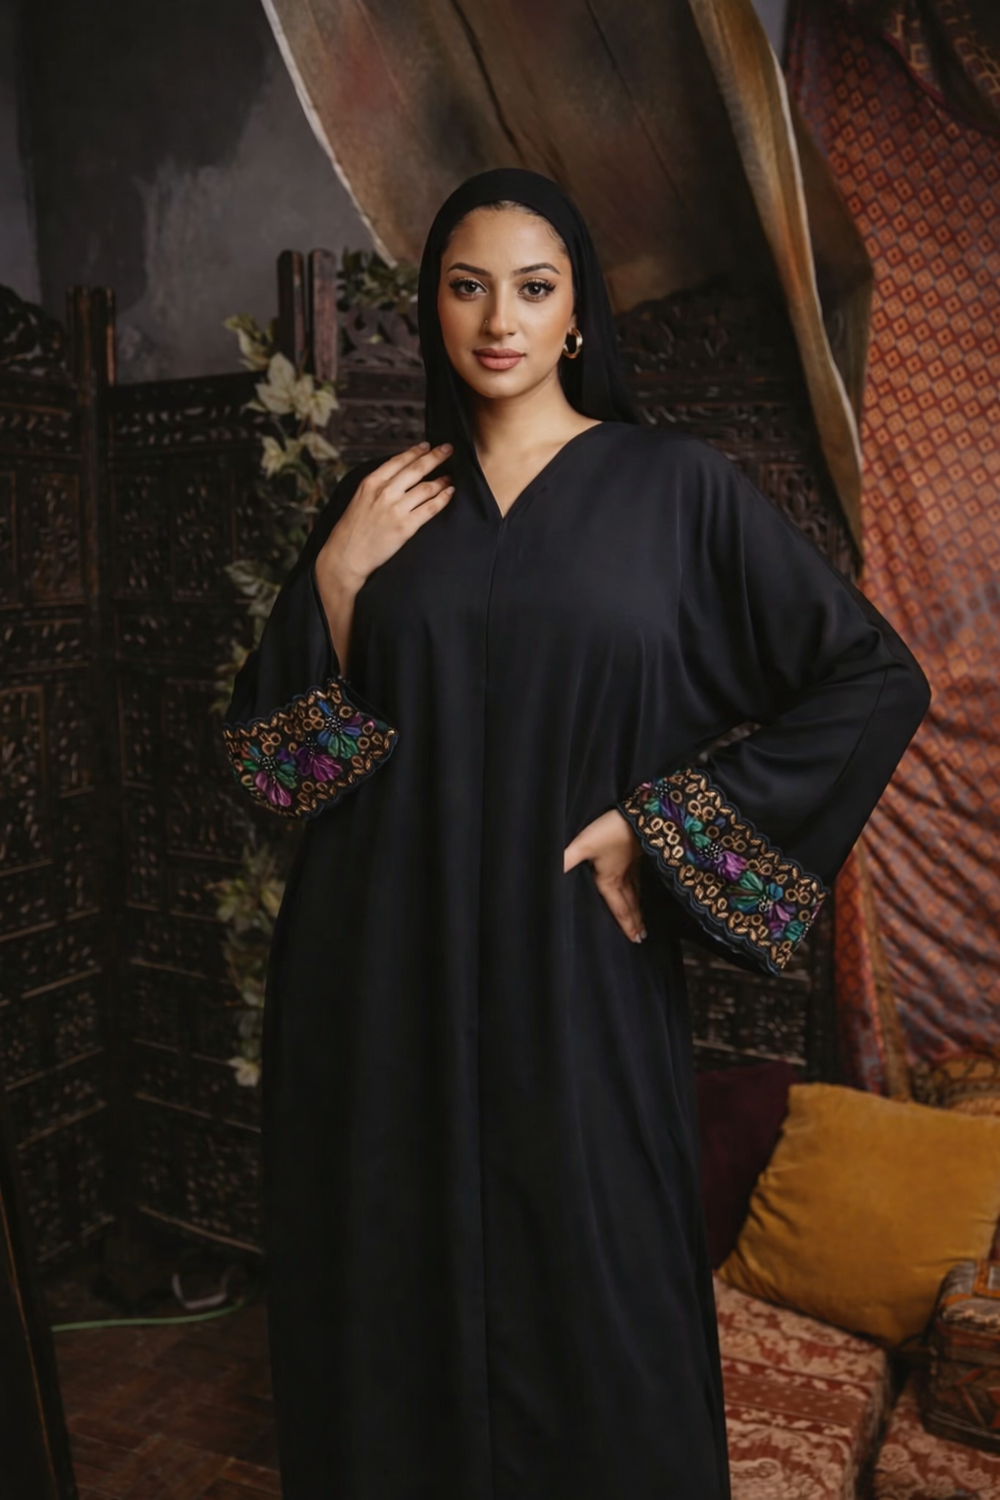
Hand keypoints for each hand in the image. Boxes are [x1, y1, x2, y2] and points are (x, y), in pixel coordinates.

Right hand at [317, 440, 454, 590]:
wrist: (346, 555)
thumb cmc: (352, 529)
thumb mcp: (359, 498)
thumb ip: (377, 485)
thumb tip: (399, 474)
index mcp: (371, 482)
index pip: (399, 461)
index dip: (416, 451)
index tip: (427, 446)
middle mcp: (385, 492)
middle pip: (417, 469)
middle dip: (435, 456)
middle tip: (447, 449)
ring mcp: (396, 509)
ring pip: (426, 487)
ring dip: (441, 479)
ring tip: (449, 476)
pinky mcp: (406, 526)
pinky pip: (430, 508)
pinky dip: (443, 498)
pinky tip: (450, 493)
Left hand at [564, 808, 646, 942]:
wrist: (640, 815)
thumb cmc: (610, 831)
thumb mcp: (584, 845)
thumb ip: (566, 860)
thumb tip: (549, 872)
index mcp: (610, 879)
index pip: (619, 907)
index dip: (626, 924)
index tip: (635, 939)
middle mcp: (623, 876)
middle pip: (631, 903)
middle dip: (636, 920)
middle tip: (642, 937)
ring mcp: (634, 865)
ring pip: (638, 891)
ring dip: (640, 907)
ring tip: (644, 920)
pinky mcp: (639, 854)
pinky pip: (641, 877)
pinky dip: (643, 888)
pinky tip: (644, 887)